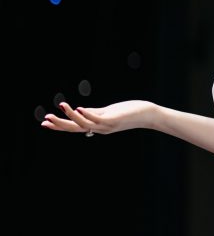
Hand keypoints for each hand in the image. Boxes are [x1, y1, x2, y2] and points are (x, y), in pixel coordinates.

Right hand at [41, 100, 155, 135]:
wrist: (148, 115)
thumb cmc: (129, 112)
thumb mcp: (108, 112)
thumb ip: (94, 112)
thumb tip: (79, 110)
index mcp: (96, 127)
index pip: (74, 128)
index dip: (59, 126)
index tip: (44, 123)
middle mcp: (99, 129)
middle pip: (75, 129)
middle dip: (59, 125)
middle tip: (44, 120)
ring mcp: (106, 126)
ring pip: (84, 124)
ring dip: (71, 116)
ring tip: (61, 106)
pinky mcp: (113, 120)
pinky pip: (97, 119)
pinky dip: (87, 114)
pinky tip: (78, 108)